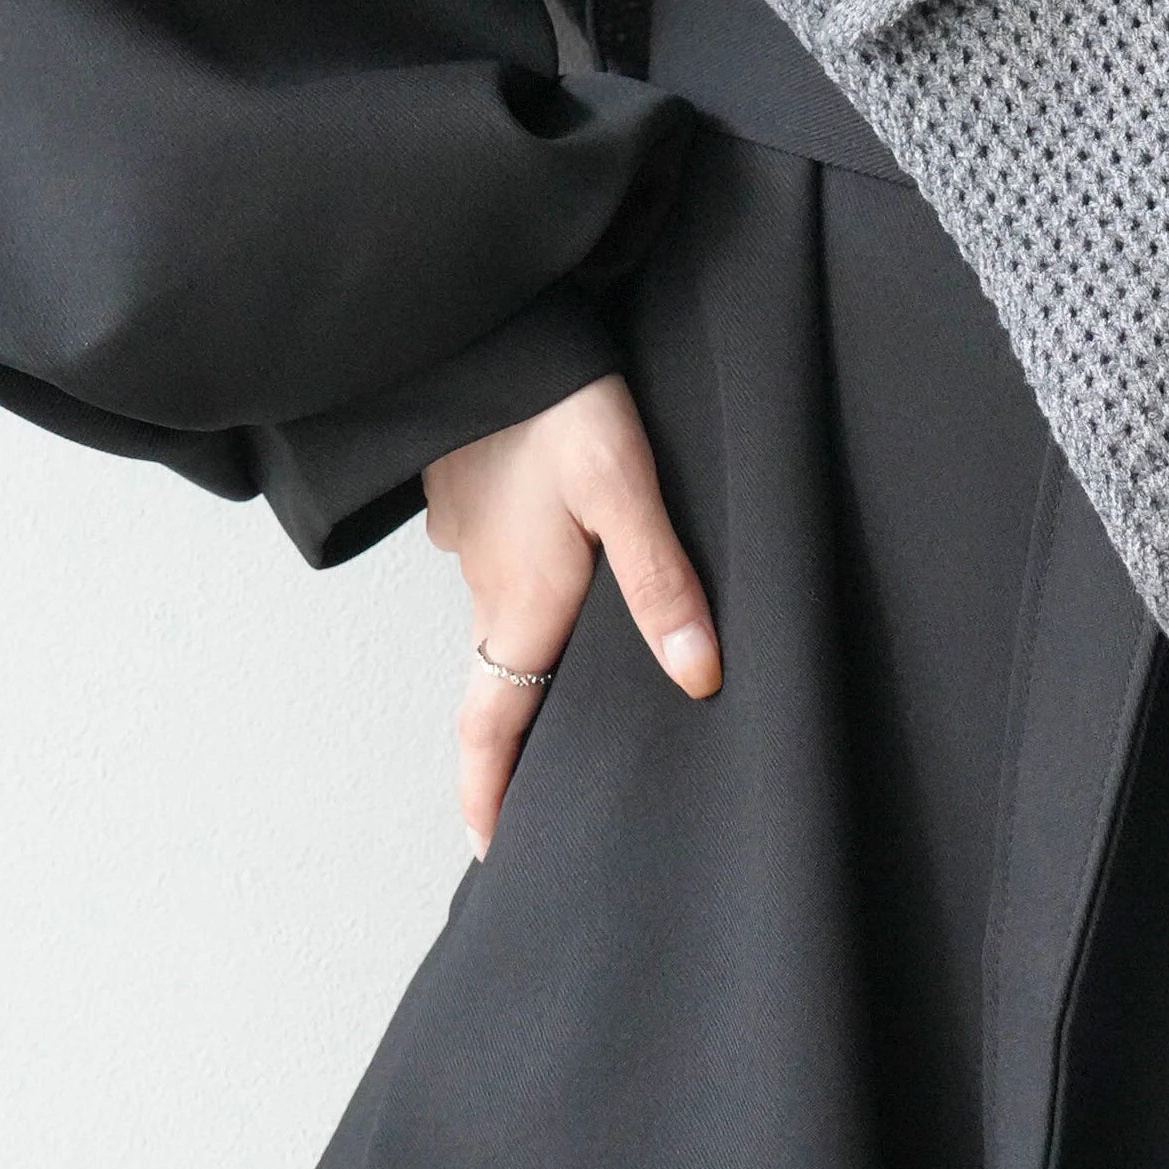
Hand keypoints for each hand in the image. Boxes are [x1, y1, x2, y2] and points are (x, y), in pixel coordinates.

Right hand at [420, 372, 719, 853]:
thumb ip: (662, 586)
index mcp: (519, 603)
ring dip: (524, 651)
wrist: (487, 319)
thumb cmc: (561, 403)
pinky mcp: (468, 493)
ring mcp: (468, 538)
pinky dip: (523, 584)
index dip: (486, 794)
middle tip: (548, 774)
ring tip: (575, 670)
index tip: (490, 849)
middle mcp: (483, 583)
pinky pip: (496, 562)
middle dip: (515, 734)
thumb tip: (700, 680)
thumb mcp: (625, 493)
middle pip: (496, 679)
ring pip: (499, 613)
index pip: (487, 727)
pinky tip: (565, 562)